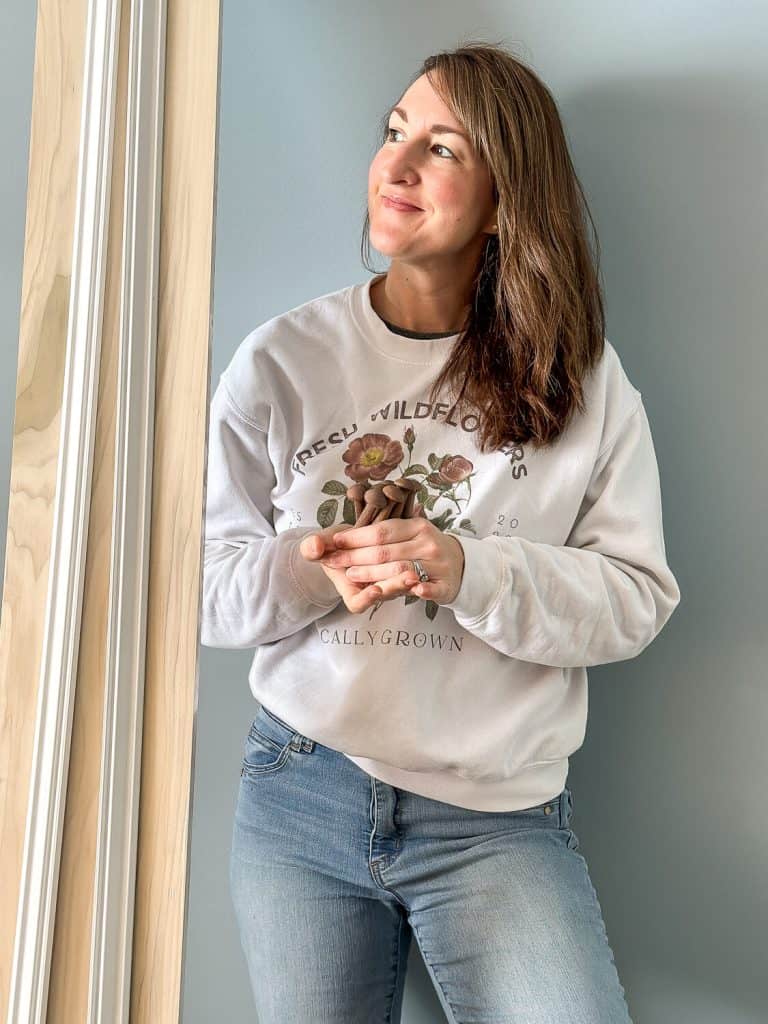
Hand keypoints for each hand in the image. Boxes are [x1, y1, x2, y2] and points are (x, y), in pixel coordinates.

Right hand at [299, 523, 410, 613]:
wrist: (349, 542)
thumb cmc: (332, 546)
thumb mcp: (318, 545)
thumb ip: (312, 547)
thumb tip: (314, 547)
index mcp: (349, 589)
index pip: (357, 603)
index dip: (366, 598)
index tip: (375, 590)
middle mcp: (370, 591)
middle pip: (384, 596)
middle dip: (394, 586)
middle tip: (405, 578)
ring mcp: (387, 585)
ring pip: (400, 590)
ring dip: (407, 582)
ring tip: (415, 574)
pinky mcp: (401, 575)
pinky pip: (412, 584)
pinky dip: (420, 583)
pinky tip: (425, 575)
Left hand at [316, 517, 464, 607]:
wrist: (461, 564)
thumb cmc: (425, 548)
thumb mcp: (409, 533)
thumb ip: (383, 534)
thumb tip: (341, 536)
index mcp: (417, 527)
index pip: (382, 531)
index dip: (356, 537)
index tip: (335, 540)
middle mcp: (428, 544)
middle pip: (386, 551)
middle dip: (356, 557)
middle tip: (333, 561)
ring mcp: (438, 565)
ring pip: (403, 570)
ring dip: (376, 574)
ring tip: (352, 575)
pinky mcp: (446, 586)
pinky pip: (434, 589)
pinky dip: (424, 590)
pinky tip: (413, 590)